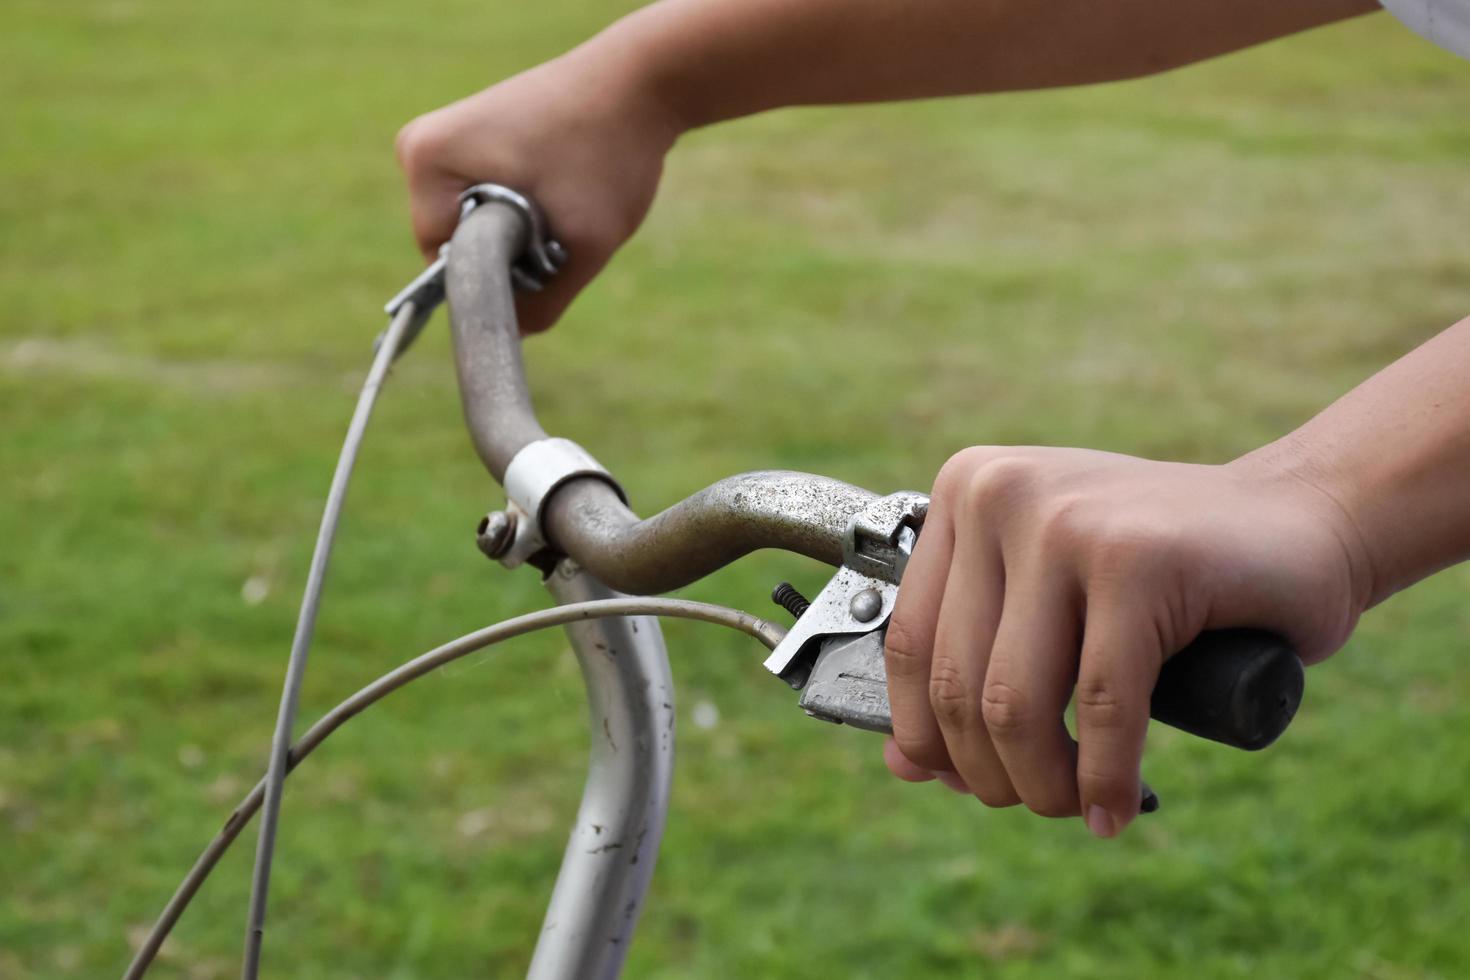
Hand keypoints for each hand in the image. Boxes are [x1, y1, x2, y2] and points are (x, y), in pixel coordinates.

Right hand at [395, 45, 680, 332]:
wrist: (643, 80)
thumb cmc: (609, 150)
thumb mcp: (583, 244)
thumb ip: (544, 303)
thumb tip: (511, 337)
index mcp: (426, 160)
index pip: (445, 264)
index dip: (498, 282)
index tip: (548, 264)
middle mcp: (419, 146)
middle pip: (457, 247)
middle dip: (510, 256)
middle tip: (564, 229)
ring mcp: (443, 138)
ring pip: (475, 228)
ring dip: (521, 234)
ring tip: (567, 200)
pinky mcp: (470, 137)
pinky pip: (486, 202)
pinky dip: (526, 210)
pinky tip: (563, 187)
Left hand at [882, 446, 1372, 836]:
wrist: (1304, 518)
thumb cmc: (1167, 571)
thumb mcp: (1049, 599)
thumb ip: (976, 660)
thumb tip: (900, 764)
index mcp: (966, 489)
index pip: (908, 643)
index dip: (925, 734)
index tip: (959, 779)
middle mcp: (1001, 493)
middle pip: (959, 684)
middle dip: (989, 772)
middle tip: (1035, 801)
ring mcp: (1068, 522)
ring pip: (1017, 705)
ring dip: (1043, 786)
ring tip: (1075, 808)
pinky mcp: (1138, 562)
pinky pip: (1102, 707)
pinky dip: (1106, 777)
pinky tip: (1116, 808)